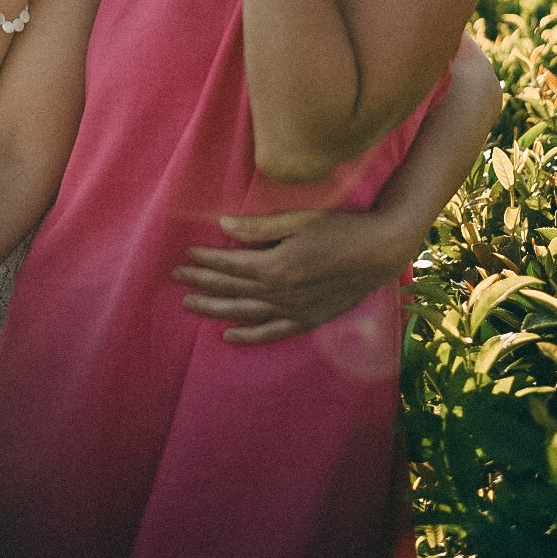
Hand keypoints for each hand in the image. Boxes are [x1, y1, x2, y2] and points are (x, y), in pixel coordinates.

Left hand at [173, 207, 417, 343]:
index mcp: (277, 266)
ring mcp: (295, 311)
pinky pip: (272, 333)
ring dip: (215, 308)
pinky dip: (249, 336)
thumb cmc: (339, 229)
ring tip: (190, 304)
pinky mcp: (309, 320)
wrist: (380, 252)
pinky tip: (229, 335)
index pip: (230, 265)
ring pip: (246, 313)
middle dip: (202, 284)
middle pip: (232, 290)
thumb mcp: (298, 221)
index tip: (185, 256)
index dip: (206, 261)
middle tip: (176, 280)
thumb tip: (222, 226)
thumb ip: (258, 229)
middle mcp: (282, 294)